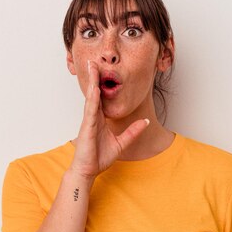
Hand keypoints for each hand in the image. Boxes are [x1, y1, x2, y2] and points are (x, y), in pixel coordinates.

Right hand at [69, 60, 149, 179]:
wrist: (88, 171)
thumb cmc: (98, 158)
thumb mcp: (122, 143)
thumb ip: (133, 132)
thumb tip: (145, 122)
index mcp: (99, 119)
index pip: (101, 97)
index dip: (102, 83)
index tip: (104, 70)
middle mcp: (92, 117)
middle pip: (94, 92)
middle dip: (94, 76)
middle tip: (94, 60)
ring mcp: (88, 121)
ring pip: (91, 97)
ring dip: (92, 81)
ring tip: (92, 66)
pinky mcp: (86, 127)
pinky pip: (90, 110)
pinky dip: (93, 98)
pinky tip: (95, 88)